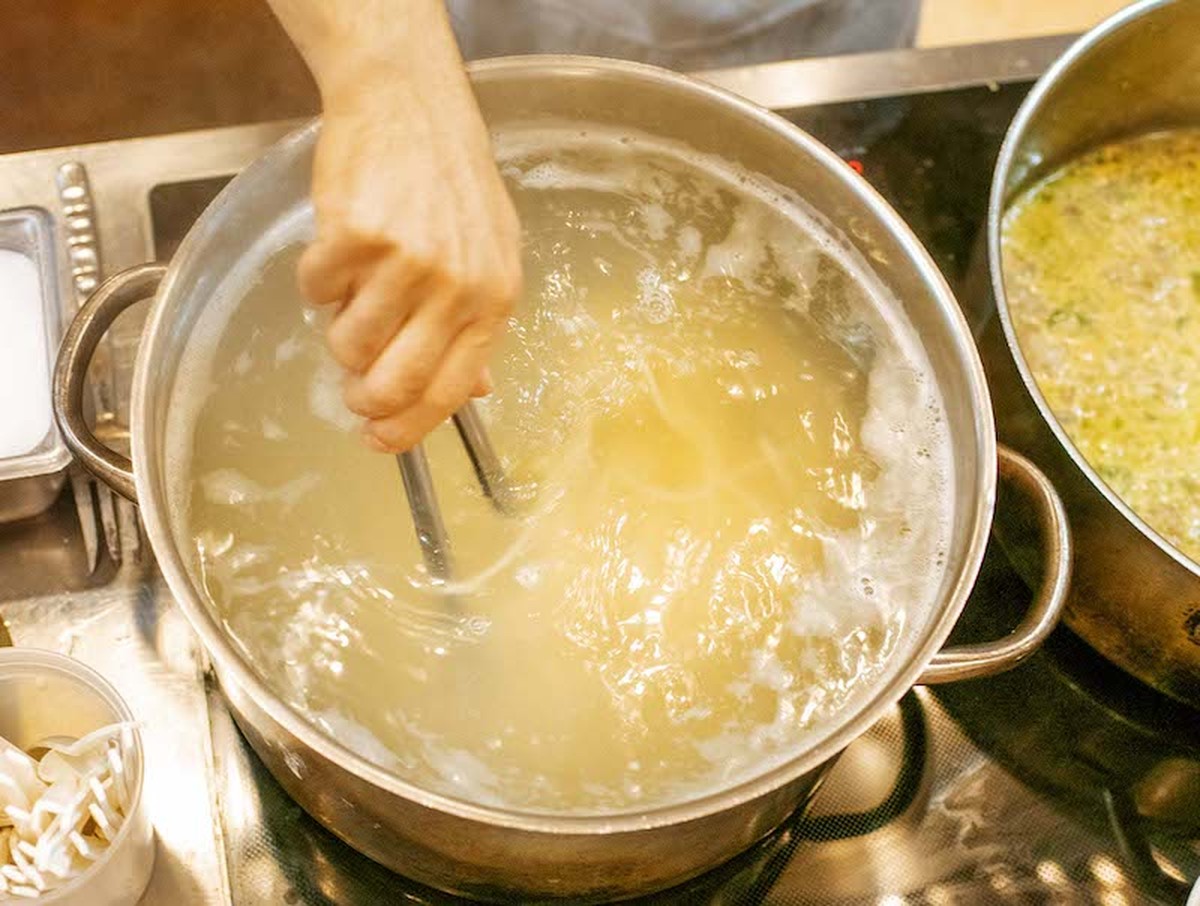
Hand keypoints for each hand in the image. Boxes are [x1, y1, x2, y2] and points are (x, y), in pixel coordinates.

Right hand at [299, 75, 521, 452]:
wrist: (411, 103)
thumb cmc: (448, 180)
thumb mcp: (488, 254)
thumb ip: (478, 324)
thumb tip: (477, 391)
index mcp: (493, 299)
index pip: (450, 391)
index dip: (409, 428)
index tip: (380, 442)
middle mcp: (456, 287)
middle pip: (393, 385)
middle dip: (363, 398)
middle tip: (351, 386)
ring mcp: (407, 262)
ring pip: (347, 344)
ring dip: (338, 328)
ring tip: (355, 289)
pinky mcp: (356, 236)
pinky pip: (315, 292)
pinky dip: (317, 279)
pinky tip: (340, 247)